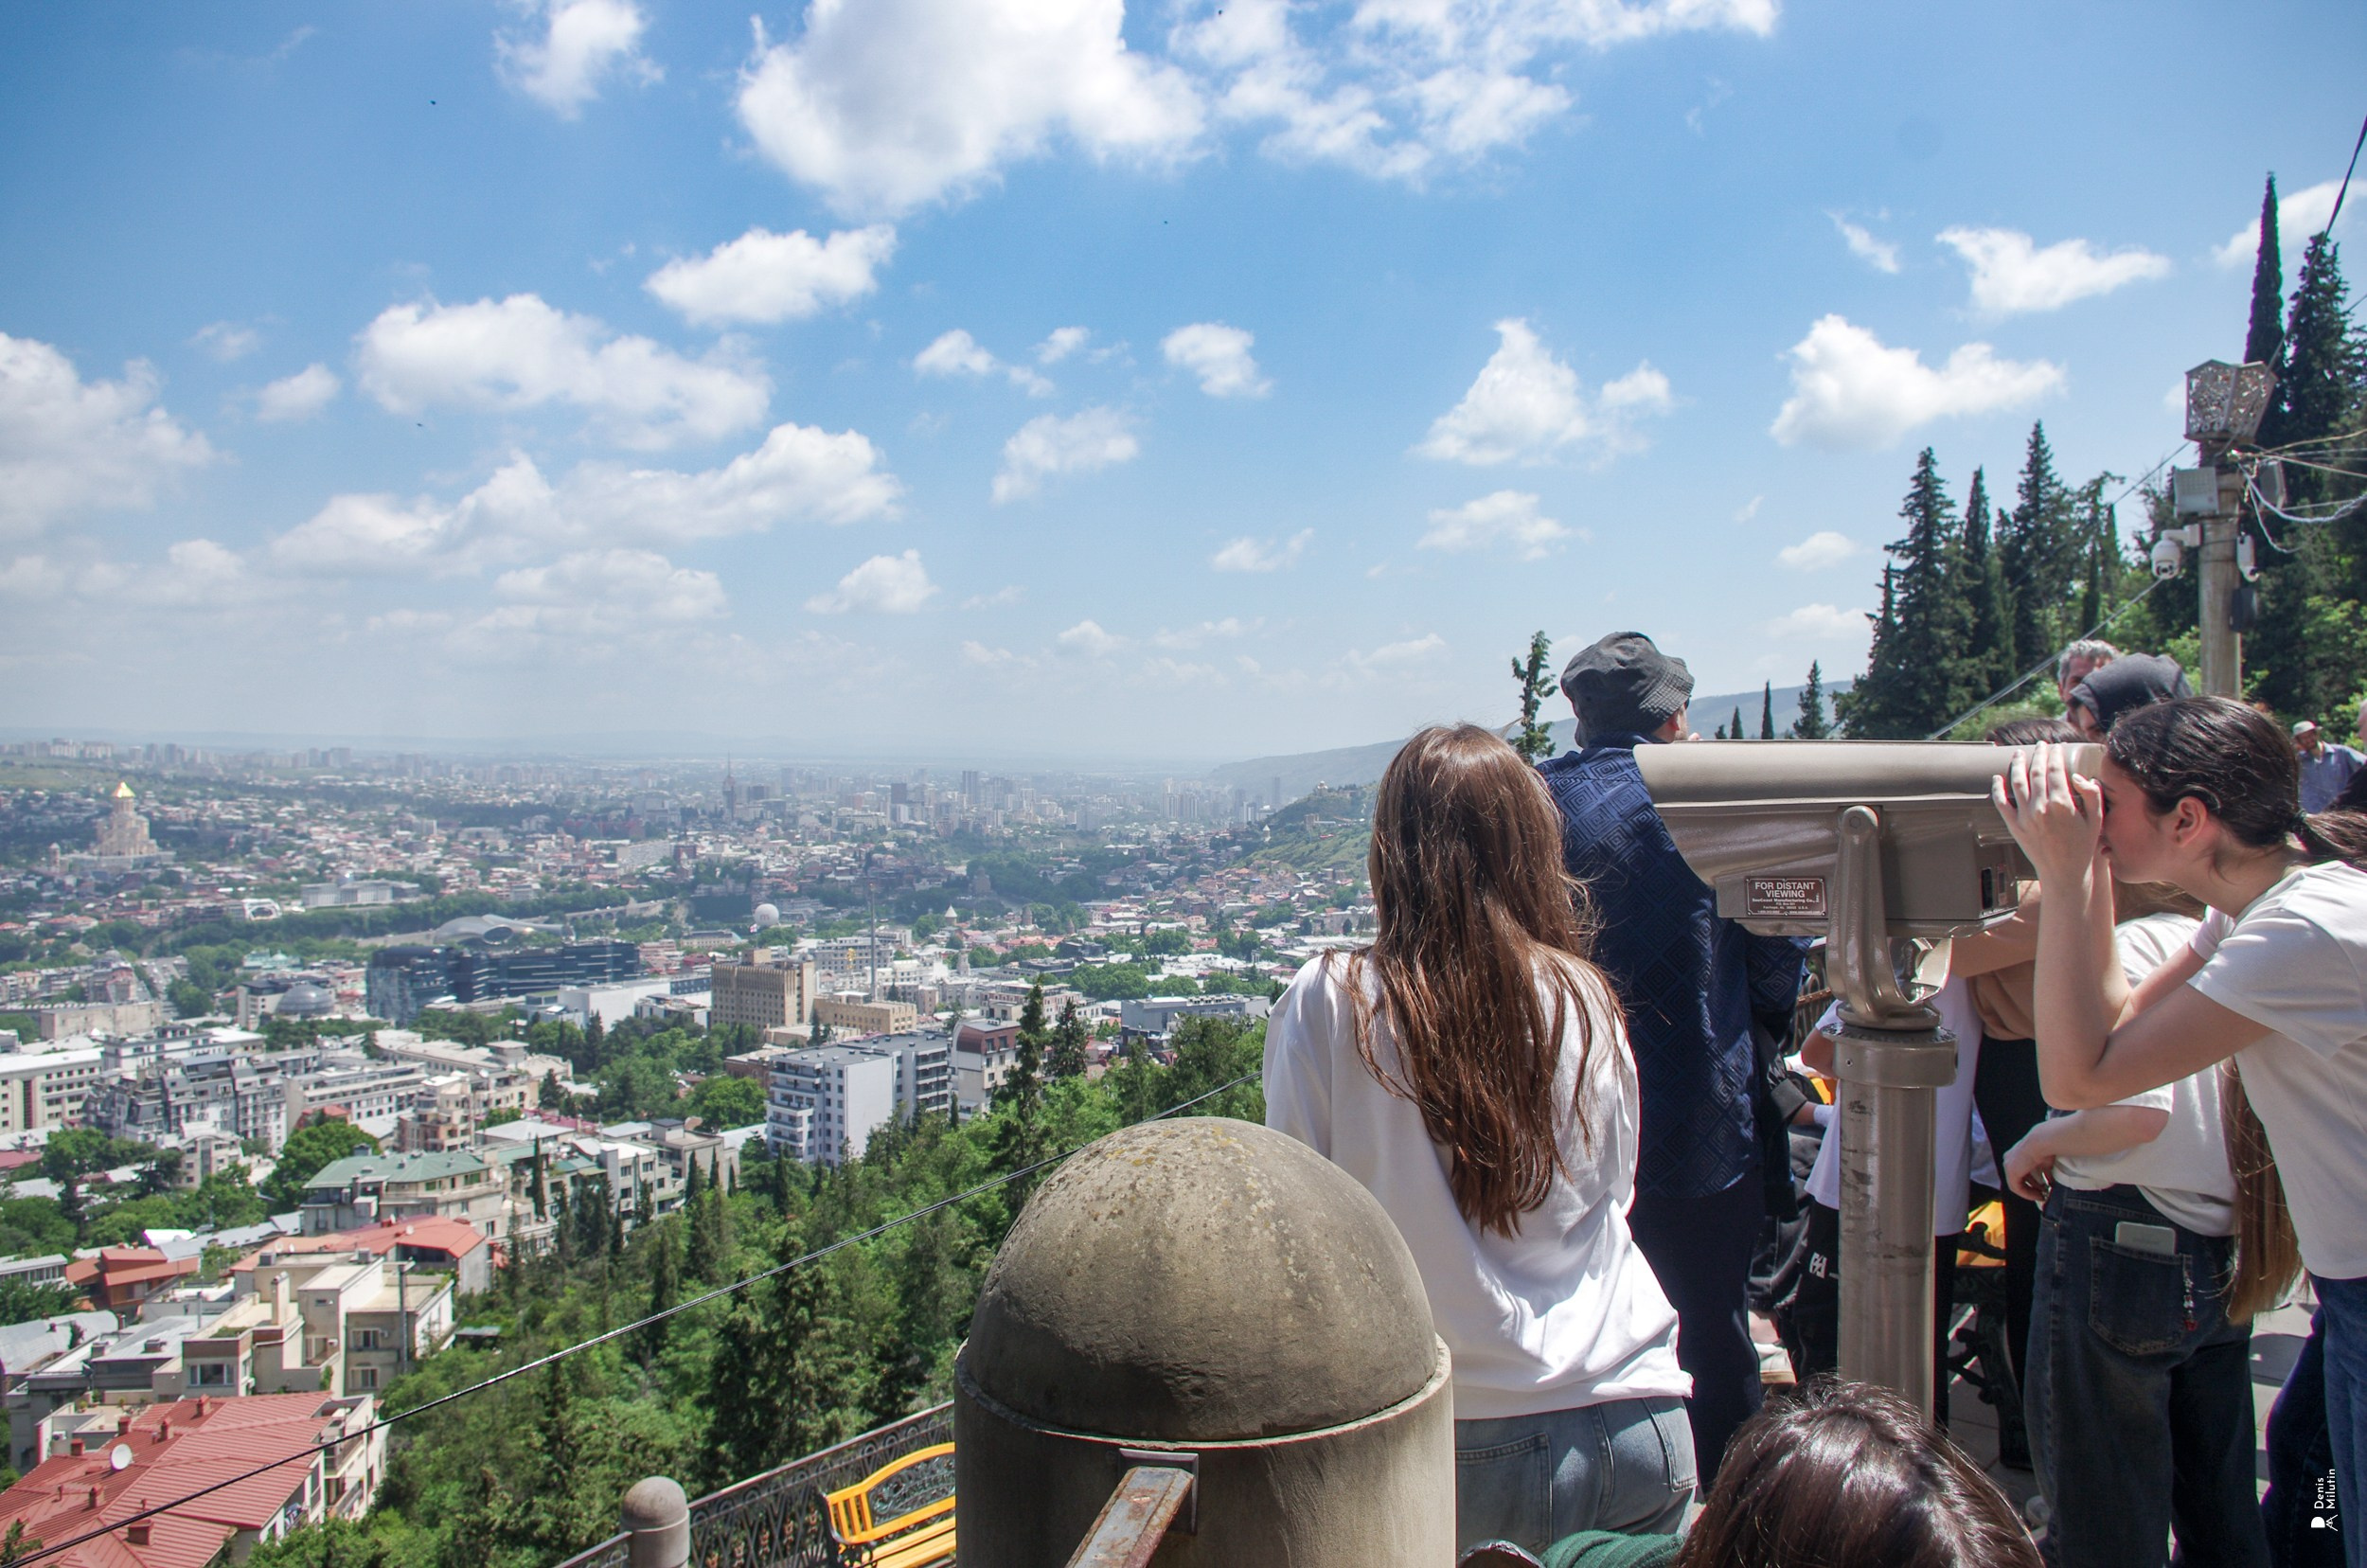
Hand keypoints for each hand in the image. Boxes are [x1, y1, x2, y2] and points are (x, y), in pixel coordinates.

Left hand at [1992, 741, 2104, 881]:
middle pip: (2036, 772)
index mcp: (2063, 803)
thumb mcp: (2097, 819)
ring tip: (2018, 753)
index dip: (2056, 754)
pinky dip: (1997, 789)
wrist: (2065, 873)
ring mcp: (2025, 817)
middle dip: (2038, 754)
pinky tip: (1997, 777)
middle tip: (2041, 745)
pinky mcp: (2015, 827)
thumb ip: (2092, 794)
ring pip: (2017, 783)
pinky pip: (2001, 804)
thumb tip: (2078, 776)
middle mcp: (2041, 808)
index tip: (2057, 747)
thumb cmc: (2083, 846)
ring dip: (2017, 764)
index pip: (2056, 769)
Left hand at [2004, 1132, 2054, 1204]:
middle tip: (2043, 1192)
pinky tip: (2038, 1196)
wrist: (2041, 1142)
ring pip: (2017, 1184)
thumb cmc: (2046, 1148)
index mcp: (2016, 1154)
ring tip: (2041, 1195)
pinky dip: (2028, 1194)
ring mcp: (2009, 1166)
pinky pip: (2017, 1188)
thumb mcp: (2045, 1162)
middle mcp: (2010, 1159)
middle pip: (2020, 1177)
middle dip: (2032, 1186)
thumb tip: (2051, 1182)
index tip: (2043, 1186)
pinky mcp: (2011, 1172)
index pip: (2022, 1171)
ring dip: (2030, 1191)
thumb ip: (2045, 1172)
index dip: (2033, 1180)